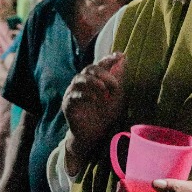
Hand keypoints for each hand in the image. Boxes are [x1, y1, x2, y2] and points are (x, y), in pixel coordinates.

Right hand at [62, 53, 125, 172]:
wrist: (93, 135)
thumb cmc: (104, 115)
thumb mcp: (115, 97)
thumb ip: (117, 78)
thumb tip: (123, 58)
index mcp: (93, 79)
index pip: (99, 64)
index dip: (108, 59)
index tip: (119, 56)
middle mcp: (81, 83)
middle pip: (89, 69)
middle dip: (102, 73)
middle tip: (113, 84)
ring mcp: (72, 92)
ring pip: (79, 79)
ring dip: (93, 83)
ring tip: (103, 91)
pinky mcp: (67, 104)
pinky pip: (73, 95)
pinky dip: (84, 95)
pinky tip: (94, 99)